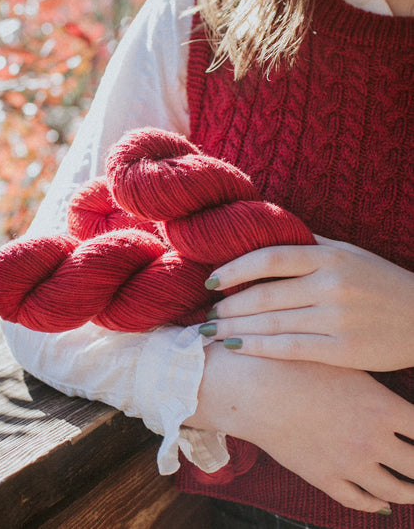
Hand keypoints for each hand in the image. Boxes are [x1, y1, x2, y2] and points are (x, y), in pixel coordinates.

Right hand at [185, 344, 413, 511]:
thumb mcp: (341, 365)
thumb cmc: (295, 368)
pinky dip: (375, 504)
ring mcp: (350, 462)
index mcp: (382, 407)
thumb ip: (374, 385)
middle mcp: (373, 439)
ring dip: (410, 492)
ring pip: (398, 491)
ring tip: (412, 488)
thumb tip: (394, 400)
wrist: (254, 389)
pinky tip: (379, 500)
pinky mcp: (325, 477)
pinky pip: (360, 502)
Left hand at [199, 235, 413, 370]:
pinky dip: (257, 347)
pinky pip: (289, 349)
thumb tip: (267, 234)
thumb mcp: (350, 253)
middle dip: (227, 307)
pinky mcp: (343, 351)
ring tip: (210, 331)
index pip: (269, 258)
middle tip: (205, 314)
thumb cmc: (380, 282)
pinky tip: (235, 347)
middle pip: (264, 296)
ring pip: (272, 324)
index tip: (211, 281)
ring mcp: (337, 320)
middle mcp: (331, 285)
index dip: (234, 269)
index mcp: (330, 257)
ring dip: (234, 328)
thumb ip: (310, 244)